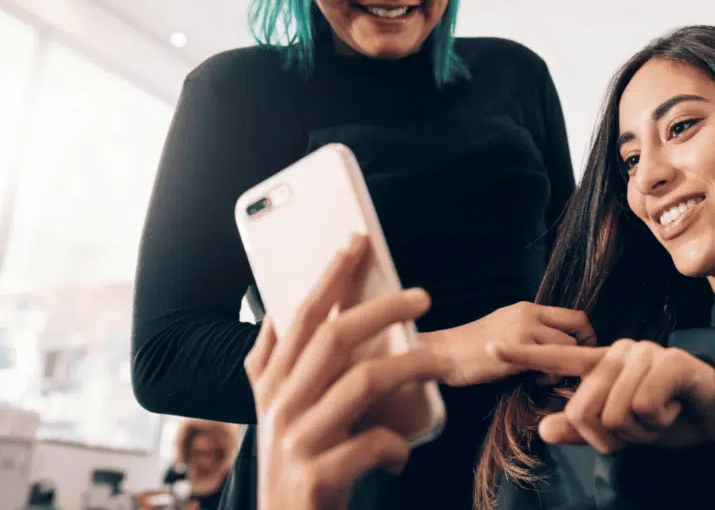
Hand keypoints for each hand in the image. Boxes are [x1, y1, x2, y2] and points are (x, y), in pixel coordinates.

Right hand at [245, 235, 451, 509]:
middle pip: (334, 339)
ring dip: (409, 366)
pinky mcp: (316, 478)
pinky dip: (396, 444)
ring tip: (437, 363)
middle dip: (381, 309)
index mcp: (270, 385)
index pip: (302, 317)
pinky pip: (371, 442)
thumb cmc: (296, 465)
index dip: (330, 277)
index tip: (358, 243)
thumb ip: (275, 366)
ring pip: (361, 382)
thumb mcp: (276, 413)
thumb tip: (278, 310)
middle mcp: (277, 407)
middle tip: (423, 296)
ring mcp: (295, 442)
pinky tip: (402, 452)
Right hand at [422, 301, 596, 386]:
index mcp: (528, 308)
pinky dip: (551, 375)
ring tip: (548, 376)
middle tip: (580, 366)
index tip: (583, 351)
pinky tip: (538, 381)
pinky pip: (549, 362)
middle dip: (585, 346)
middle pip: (578, 324)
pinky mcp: (517, 350)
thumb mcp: (505, 328)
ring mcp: (524, 329)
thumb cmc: (472, 348)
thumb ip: (530, 331)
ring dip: (565, 364)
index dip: (585, 333)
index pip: (572, 314)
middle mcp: (529, 313)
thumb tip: (555, 347)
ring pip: (567, 345)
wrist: (444, 353)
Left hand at [490, 339, 714, 453]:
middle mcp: (620, 351)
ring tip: (660, 416)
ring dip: (639, 431)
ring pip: (613, 411)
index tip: (491, 346)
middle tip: (639, 430)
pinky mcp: (671, 362)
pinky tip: (674, 409)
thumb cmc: (666, 419)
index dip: (524, 355)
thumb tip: (543, 429)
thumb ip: (582, 430)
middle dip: (609, 437)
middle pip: (582, 408)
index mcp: (603, 364)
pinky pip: (643, 406)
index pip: (557, 359)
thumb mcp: (620, 432)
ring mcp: (645, 353)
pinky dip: (659, 421)